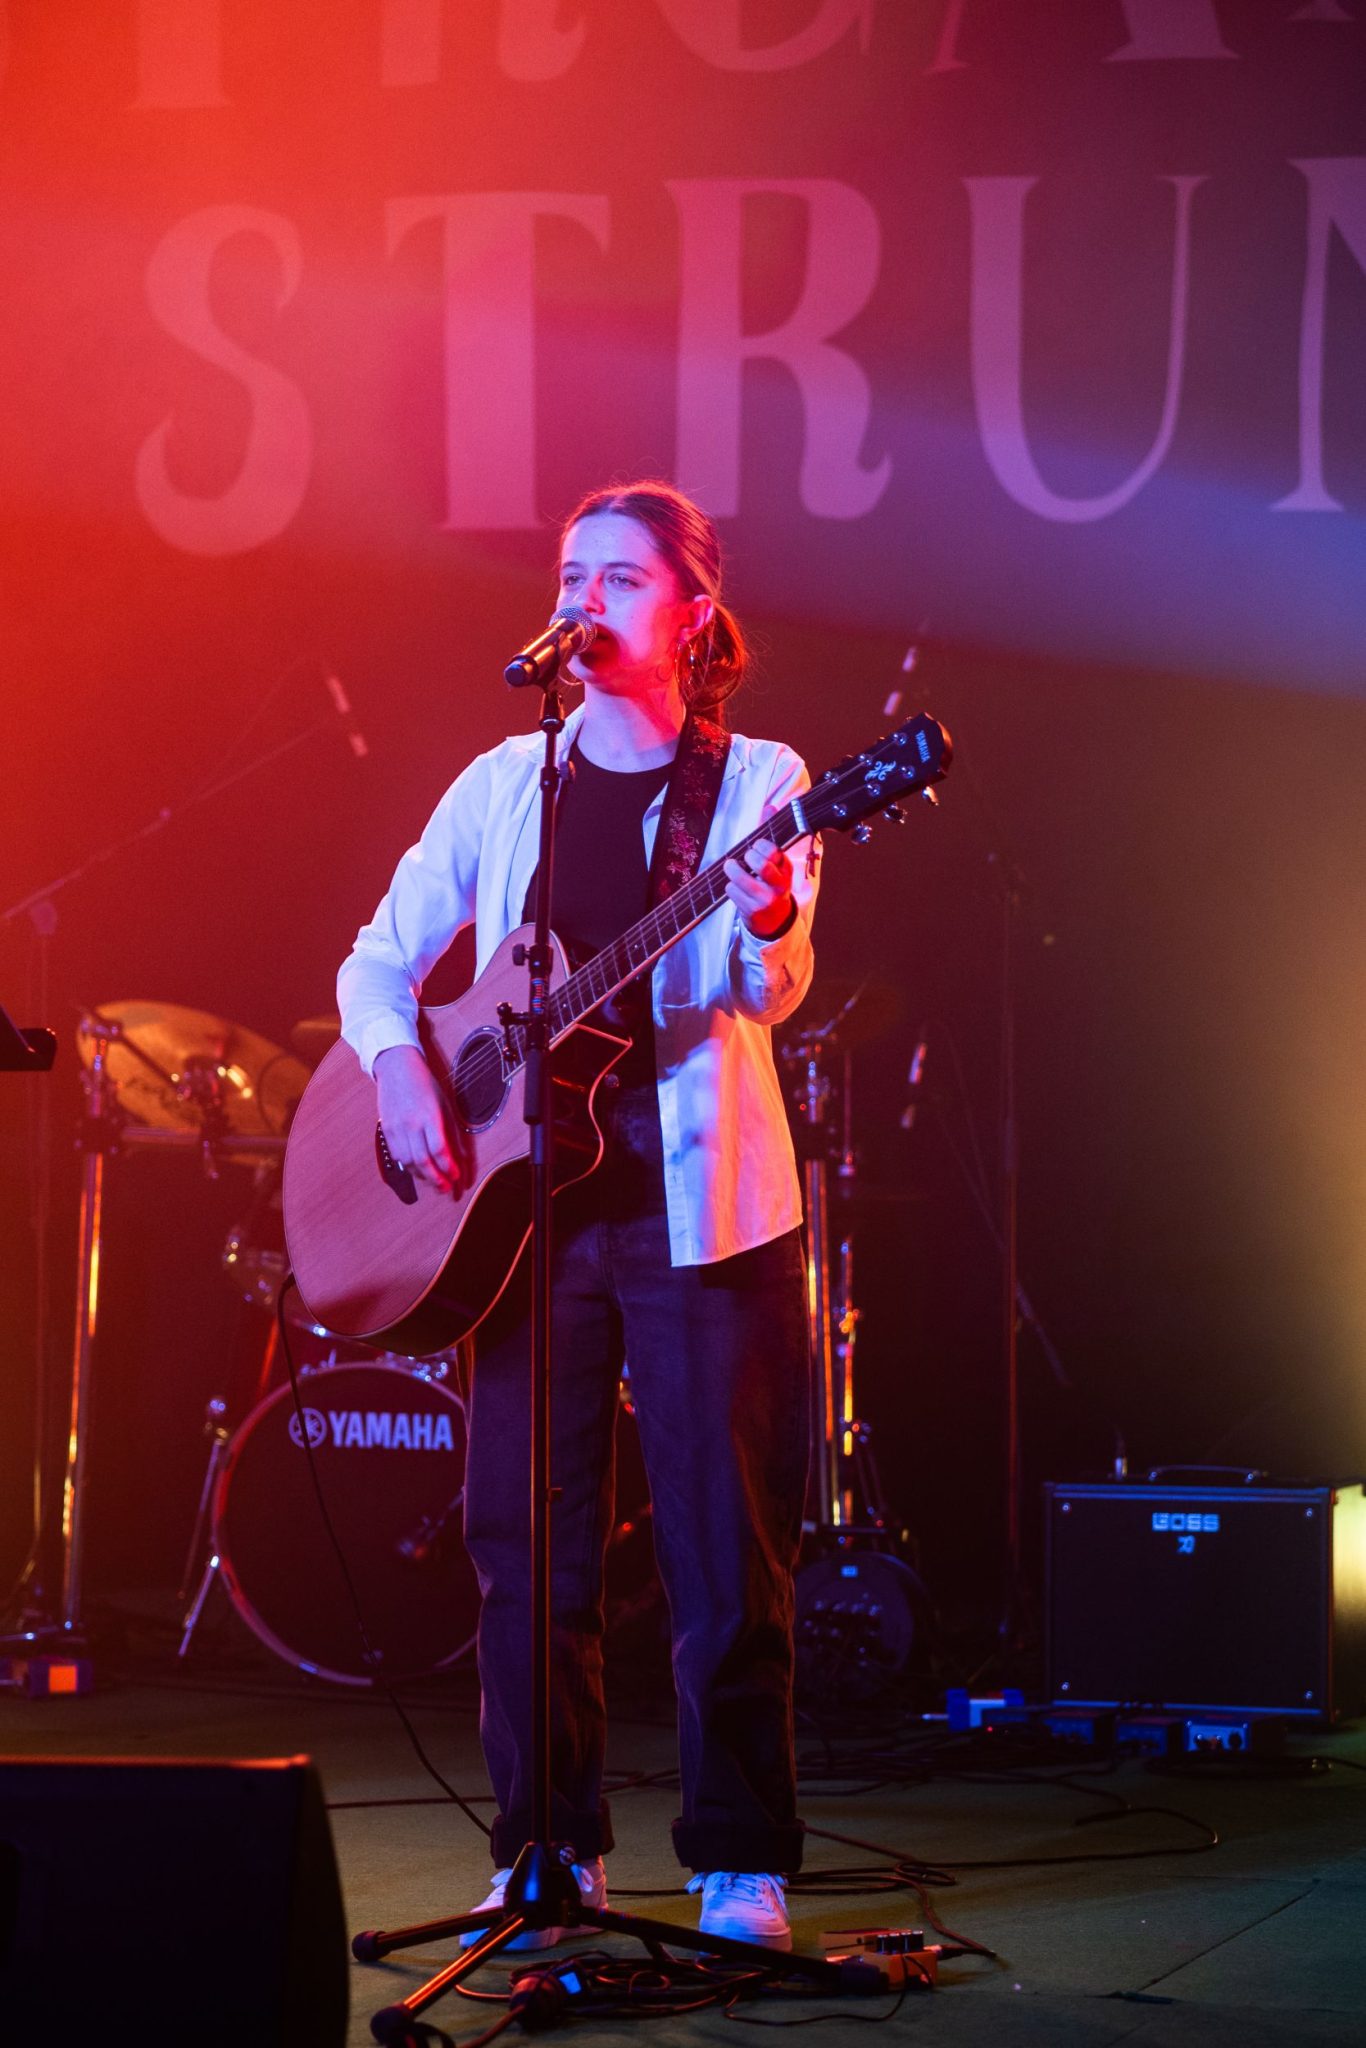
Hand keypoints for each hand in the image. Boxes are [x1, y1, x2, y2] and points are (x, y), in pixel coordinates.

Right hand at [374, 1045, 460, 1193]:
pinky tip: (418, 1169)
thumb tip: (462, 1157)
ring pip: (409, 1162)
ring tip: (434, 1181)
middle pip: (423, 1161)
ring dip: (423, 1176)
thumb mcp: (445, 1105)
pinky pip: (397, 1156)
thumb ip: (452, 1133)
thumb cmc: (424, 1084)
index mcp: (429, 1116)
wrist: (396, 1067)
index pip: (440, 1150)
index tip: (457, 1177)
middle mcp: (411, 1124)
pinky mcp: (386, 1130)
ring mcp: (396, 1128)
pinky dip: (409, 1167)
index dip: (449, 1168)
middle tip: (446, 1189)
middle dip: (436, 1179)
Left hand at [723, 838, 793, 937]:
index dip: (761, 845)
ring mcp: (765, 900)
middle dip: (748, 856)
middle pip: (761, 865)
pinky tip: (736, 887)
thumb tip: (770, 807)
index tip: (756, 845)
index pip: (774, 852)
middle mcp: (779, 886)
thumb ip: (770, 835)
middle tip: (745, 856)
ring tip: (732, 867)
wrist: (774, 920)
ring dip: (733, 869)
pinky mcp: (752, 911)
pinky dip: (730, 886)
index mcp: (787, 871)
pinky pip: (732, 891)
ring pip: (741, 878)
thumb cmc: (772, 884)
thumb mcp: (776, 864)